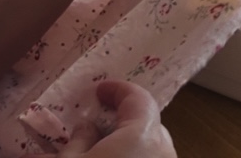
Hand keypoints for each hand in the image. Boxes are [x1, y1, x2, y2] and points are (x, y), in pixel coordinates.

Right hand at [22, 81, 176, 157]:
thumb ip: (76, 141)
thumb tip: (83, 129)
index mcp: (143, 135)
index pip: (138, 98)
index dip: (118, 89)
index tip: (100, 89)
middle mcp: (164, 150)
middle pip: (147, 125)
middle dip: (122, 122)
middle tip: (97, 124)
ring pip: (149, 147)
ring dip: (126, 145)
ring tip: (98, 149)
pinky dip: (132, 156)